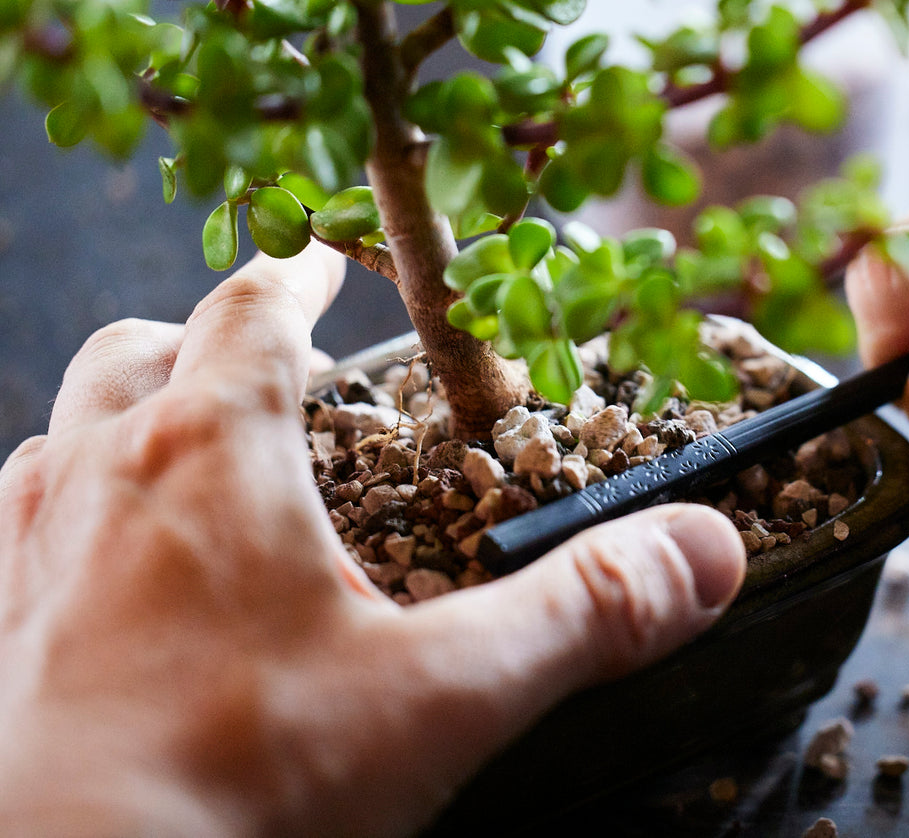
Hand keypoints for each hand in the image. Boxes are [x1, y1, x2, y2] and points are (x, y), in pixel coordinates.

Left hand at [0, 249, 744, 835]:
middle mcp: (104, 482)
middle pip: (140, 352)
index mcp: (211, 455)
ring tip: (181, 433)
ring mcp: (32, 558)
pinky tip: (100, 557)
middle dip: (205, 333)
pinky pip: (15, 527)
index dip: (297, 275)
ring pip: (65, 429)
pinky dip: (62, 504)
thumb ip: (583, 612)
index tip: (326, 259)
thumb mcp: (444, 694)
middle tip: (265, 348)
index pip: (251, 311)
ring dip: (126, 410)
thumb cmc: (238, 786)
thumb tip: (704, 550)